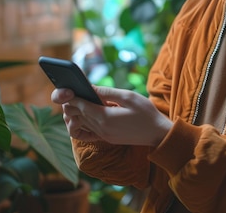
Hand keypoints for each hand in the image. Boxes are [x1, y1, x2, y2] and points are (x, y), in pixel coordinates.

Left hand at [51, 87, 172, 146]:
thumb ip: (106, 92)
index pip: (79, 105)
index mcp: (105, 117)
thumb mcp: (128, 97)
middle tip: (72, 91)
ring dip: (75, 113)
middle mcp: (100, 129)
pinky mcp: (106, 139)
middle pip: (76, 115)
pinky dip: (81, 125)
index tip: (67, 86)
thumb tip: (89, 87)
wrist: (157, 133)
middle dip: (71, 103)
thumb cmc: (146, 113)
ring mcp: (102, 135)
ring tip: (79, 101)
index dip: (71, 95)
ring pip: (78, 124)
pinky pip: (85, 133)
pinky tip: (85, 116)